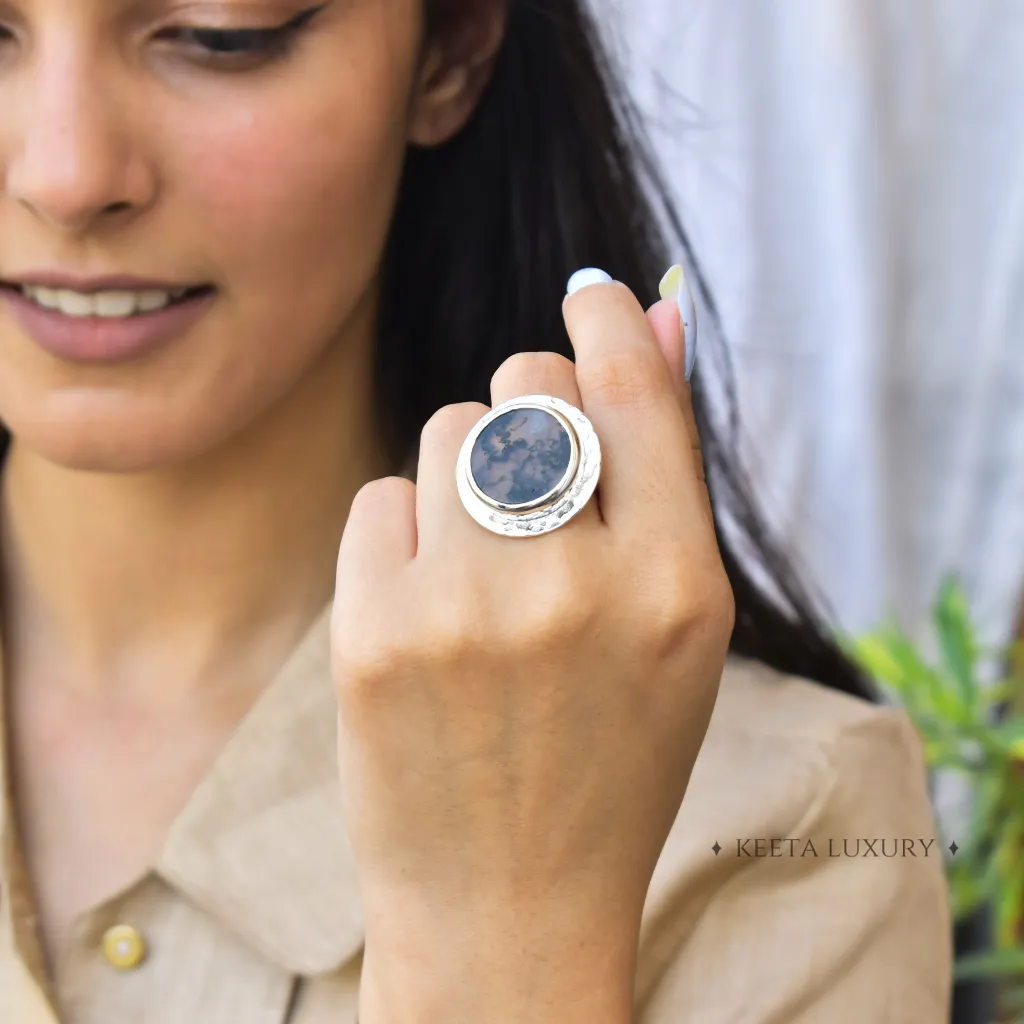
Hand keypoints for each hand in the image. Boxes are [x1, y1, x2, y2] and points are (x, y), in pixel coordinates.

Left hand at [331, 271, 734, 1023]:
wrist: (508, 904)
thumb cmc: (608, 755)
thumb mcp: (677, 626)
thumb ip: (665, 467)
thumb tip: (652, 312)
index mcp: (680, 588)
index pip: (637, 390)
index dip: (609, 321)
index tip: (588, 293)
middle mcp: (579, 590)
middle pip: (529, 390)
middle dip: (528, 406)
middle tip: (529, 474)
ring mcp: (468, 613)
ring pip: (449, 430)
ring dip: (464, 472)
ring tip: (479, 567)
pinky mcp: (374, 635)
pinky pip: (382, 498)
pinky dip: (402, 533)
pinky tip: (425, 610)